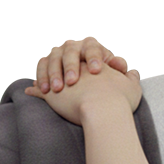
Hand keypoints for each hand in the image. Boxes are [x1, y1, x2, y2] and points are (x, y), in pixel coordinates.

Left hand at [25, 62, 141, 125]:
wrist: (104, 110)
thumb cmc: (119, 98)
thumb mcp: (132, 85)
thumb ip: (131, 77)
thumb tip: (131, 72)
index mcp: (92, 56)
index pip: (81, 52)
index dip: (82, 62)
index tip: (85, 73)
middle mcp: (74, 62)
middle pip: (62, 56)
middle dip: (62, 67)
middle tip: (65, 83)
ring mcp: (61, 76)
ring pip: (48, 69)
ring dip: (47, 77)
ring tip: (47, 87)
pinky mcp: (51, 93)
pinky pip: (39, 89)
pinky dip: (36, 90)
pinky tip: (31, 91)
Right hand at [36, 37, 128, 93]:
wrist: (90, 90)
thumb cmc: (106, 80)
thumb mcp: (115, 75)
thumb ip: (118, 68)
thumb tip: (120, 64)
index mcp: (91, 46)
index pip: (92, 48)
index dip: (94, 58)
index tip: (96, 72)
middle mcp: (74, 46)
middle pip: (70, 51)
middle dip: (70, 66)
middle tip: (72, 82)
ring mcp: (59, 53)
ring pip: (54, 58)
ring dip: (54, 74)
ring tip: (57, 89)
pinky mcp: (47, 62)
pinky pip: (42, 66)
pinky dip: (42, 76)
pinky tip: (45, 90)